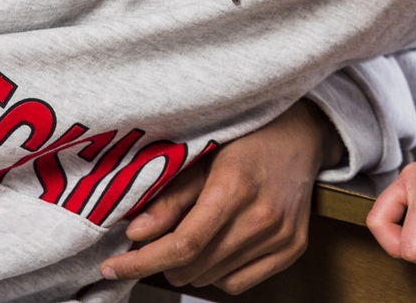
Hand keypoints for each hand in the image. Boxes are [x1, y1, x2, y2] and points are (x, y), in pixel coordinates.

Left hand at [100, 99, 342, 292]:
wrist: (303, 132)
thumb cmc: (249, 138)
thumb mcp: (205, 154)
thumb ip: (171, 197)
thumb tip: (135, 234)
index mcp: (237, 187)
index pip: (183, 245)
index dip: (141, 262)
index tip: (112, 266)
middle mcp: (263, 215)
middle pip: (193, 267)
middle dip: (166, 260)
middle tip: (163, 237)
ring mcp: (282, 234)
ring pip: (212, 279)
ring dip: (193, 266)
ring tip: (197, 234)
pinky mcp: (294, 247)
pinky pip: (239, 284)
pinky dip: (220, 273)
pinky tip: (221, 245)